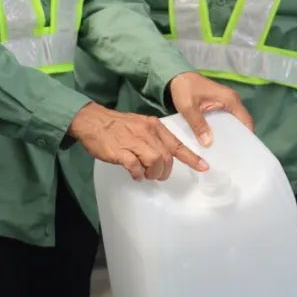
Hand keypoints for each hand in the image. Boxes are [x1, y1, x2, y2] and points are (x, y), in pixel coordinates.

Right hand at [68, 102, 208, 179]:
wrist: (92, 120)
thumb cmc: (117, 125)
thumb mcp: (140, 125)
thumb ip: (153, 139)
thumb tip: (162, 158)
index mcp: (154, 126)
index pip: (176, 144)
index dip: (191, 157)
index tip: (204, 167)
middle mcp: (147, 133)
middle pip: (166, 157)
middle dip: (164, 171)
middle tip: (157, 175)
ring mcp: (133, 142)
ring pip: (154, 162)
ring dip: (152, 173)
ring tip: (144, 174)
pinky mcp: (121, 152)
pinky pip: (135, 167)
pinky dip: (137, 174)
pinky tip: (134, 174)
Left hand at [167, 72, 253, 146]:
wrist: (178, 77)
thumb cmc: (184, 88)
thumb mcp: (188, 107)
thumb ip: (198, 124)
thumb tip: (208, 143)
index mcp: (230, 99)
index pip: (246, 121)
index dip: (247, 137)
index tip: (242, 153)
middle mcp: (232, 101)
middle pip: (242, 124)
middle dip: (239, 139)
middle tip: (232, 156)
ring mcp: (227, 103)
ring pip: (235, 123)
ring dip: (231, 136)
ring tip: (225, 152)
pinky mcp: (221, 106)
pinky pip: (227, 121)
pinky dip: (224, 131)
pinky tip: (217, 142)